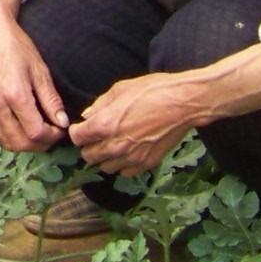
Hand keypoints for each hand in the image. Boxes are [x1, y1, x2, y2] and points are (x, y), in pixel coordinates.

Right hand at [0, 1, 69, 151]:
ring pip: (6, 142)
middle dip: (41, 144)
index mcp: (14, 94)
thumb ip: (51, 99)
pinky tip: (19, 128)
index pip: (36, 132)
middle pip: (21, 143)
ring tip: (37, 132)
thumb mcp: (39, 70)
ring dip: (25, 144)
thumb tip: (63, 122)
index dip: (52, 136)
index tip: (60, 129)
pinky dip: (9, 138)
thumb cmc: (16, 47)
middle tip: (51, 134)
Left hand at [68, 72, 200, 175]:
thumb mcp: (120, 89)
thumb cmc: (152, 91)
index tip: (82, 127)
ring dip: (104, 157)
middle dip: (88, 146)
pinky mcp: (147, 164)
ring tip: (112, 144)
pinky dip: (122, 164)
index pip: (77, 138)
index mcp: (105, 125)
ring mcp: (132, 158)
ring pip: (106, 167)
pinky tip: (127, 151)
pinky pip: (125, 172)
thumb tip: (87, 116)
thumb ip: (100, 105)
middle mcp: (115, 146)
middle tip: (95, 136)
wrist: (182, 103)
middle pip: (88, 156)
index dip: (77, 131)